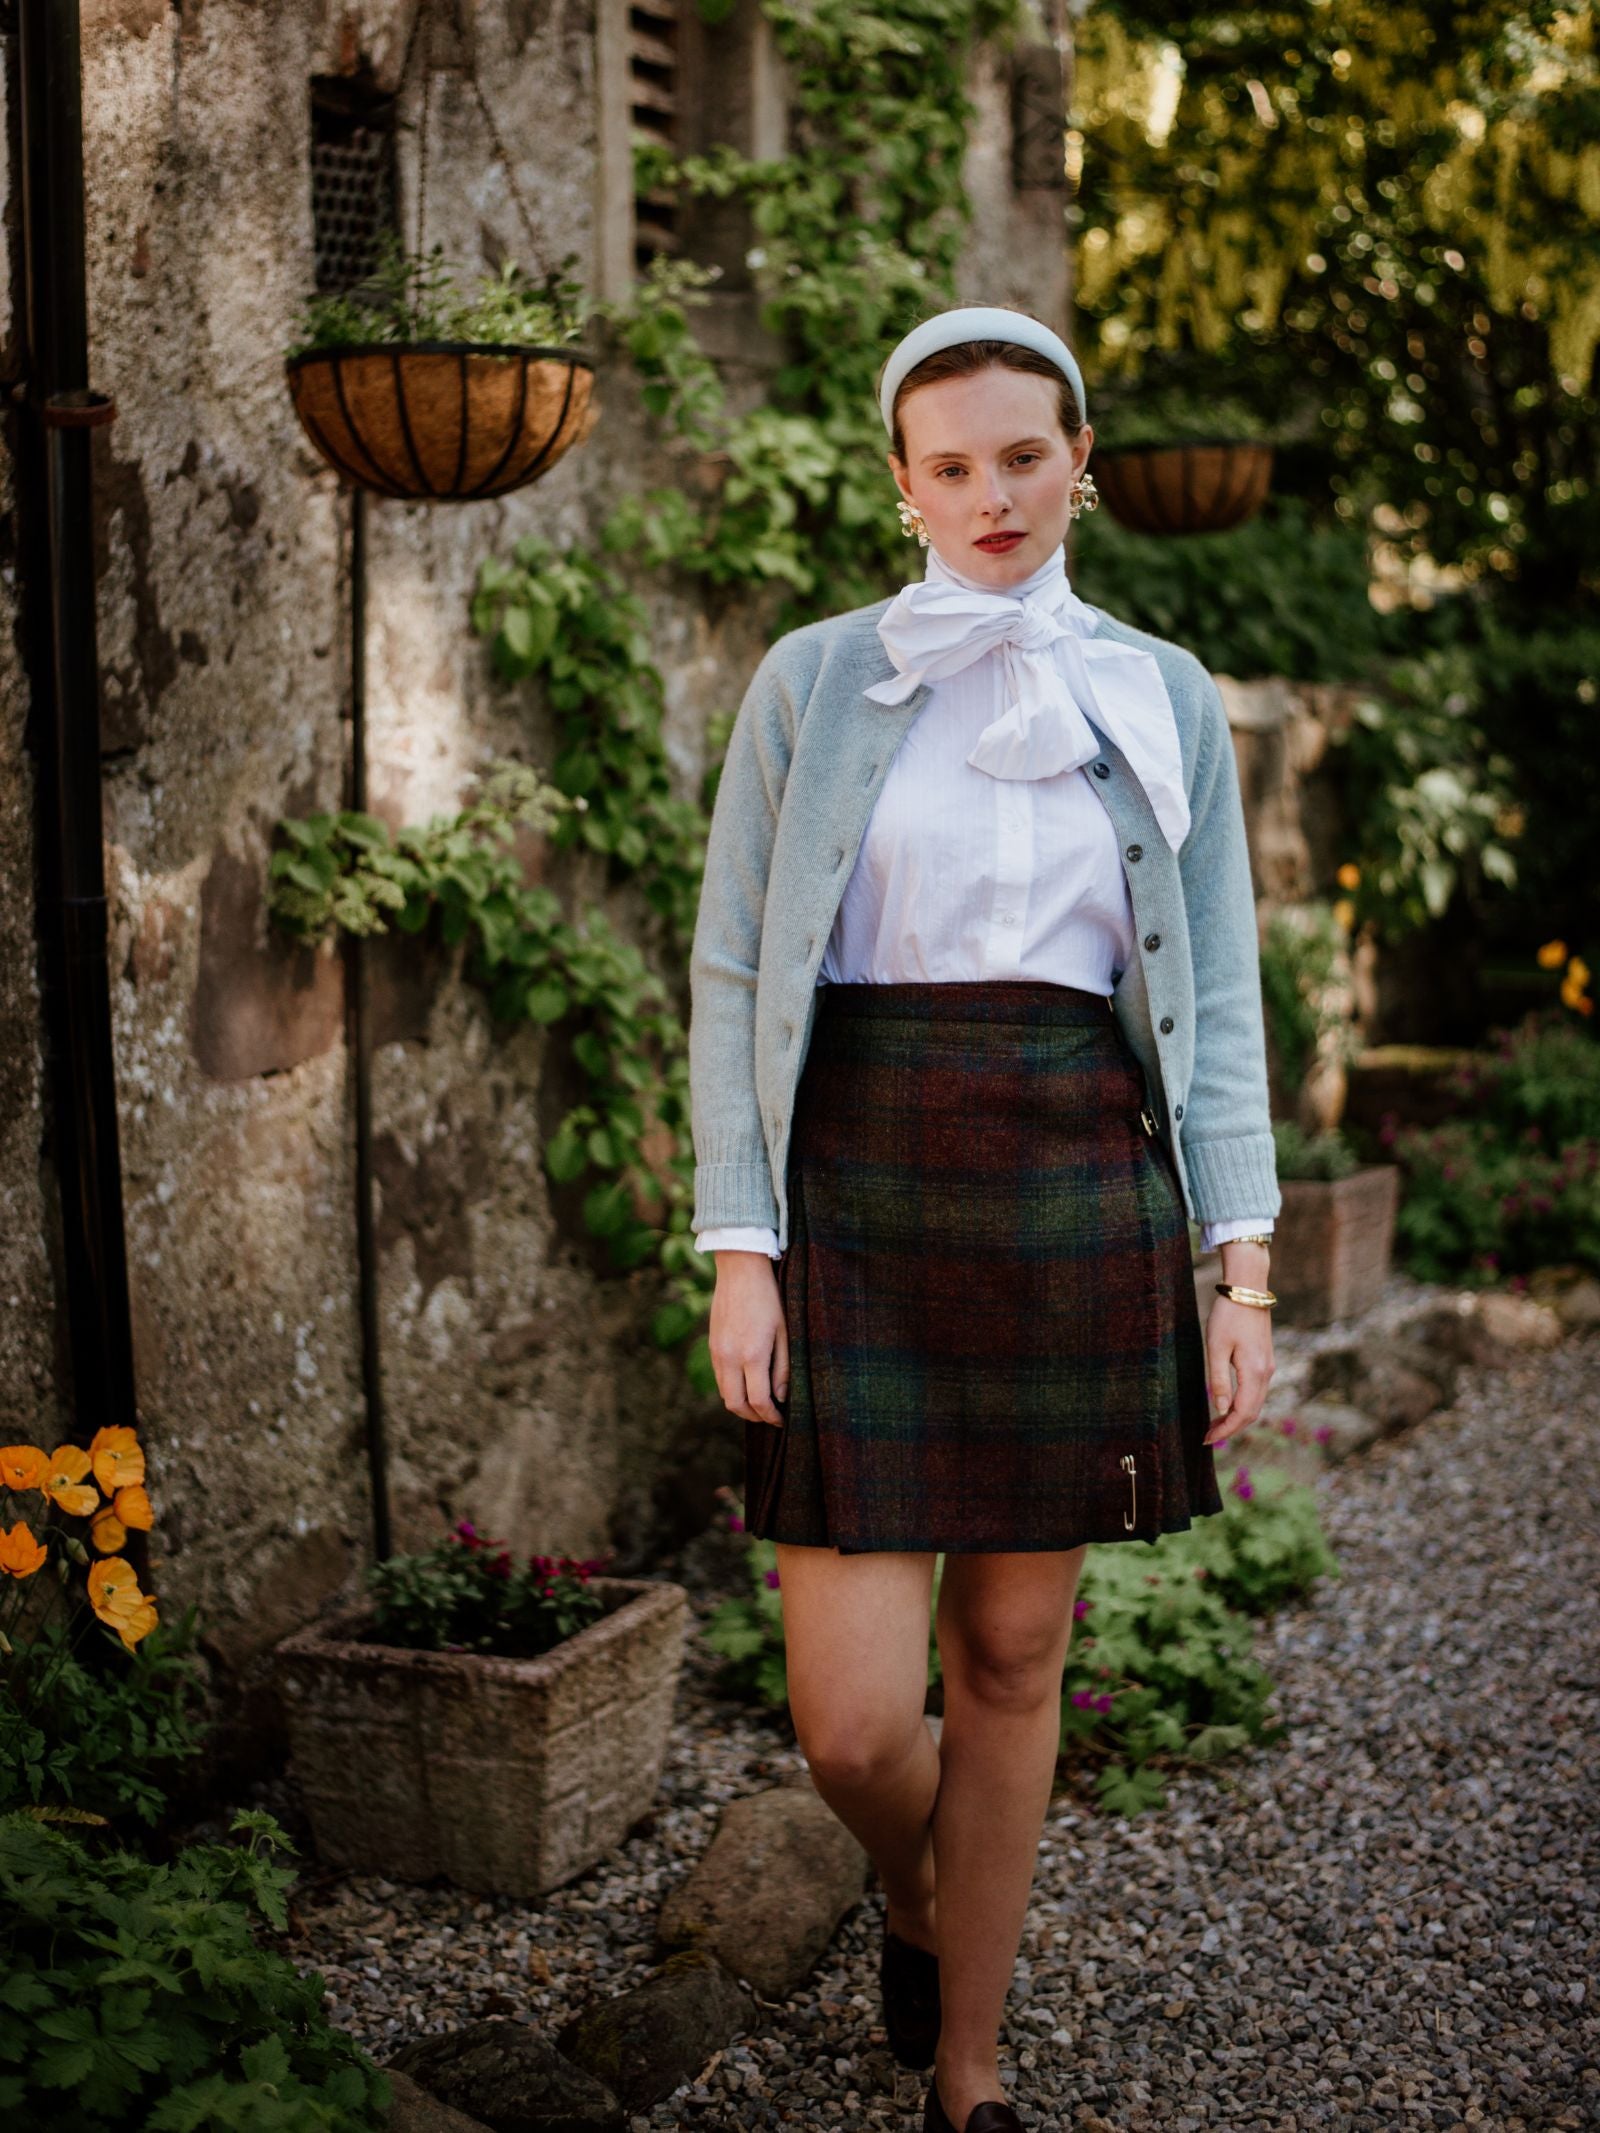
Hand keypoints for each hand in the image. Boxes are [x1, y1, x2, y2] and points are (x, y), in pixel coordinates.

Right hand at [708, 1253, 788, 1426]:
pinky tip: (748, 1383)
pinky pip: (719, 1378)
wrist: (740, 1270)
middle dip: (754, 1417)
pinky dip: (732, 1388)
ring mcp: (717, 1352)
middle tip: (771, 1417)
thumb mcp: (785, 1332)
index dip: (770, 1416)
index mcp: (752, 1354)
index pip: (758, 1400)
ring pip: (724, 1394)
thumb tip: (781, 1397)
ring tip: (761, 1402)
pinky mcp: (712, 1346)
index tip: (782, 1420)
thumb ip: (783, 1368)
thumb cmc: (769, 1298)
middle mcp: (729, 1357)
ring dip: (741, 1404)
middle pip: (736, 1404)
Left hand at [1201, 1241, 1274, 1446]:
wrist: (1248, 1289)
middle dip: (1231, 1428)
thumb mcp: (1216, 1347)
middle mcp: (1266, 1373)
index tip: (1207, 1440)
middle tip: (1208, 1437)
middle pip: (1252, 1412)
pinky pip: (1256, 1391)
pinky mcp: (1265, 1360)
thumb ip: (1218, 1380)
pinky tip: (1227, 1405)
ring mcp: (1268, 1367)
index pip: (1243, 1413)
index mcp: (1254, 1372)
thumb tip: (1221, 1409)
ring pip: (1256, 1403)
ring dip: (1237, 1417)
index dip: (1226, 1430)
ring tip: (1214, 1425)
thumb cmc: (1228, 1315)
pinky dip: (1243, 1404)